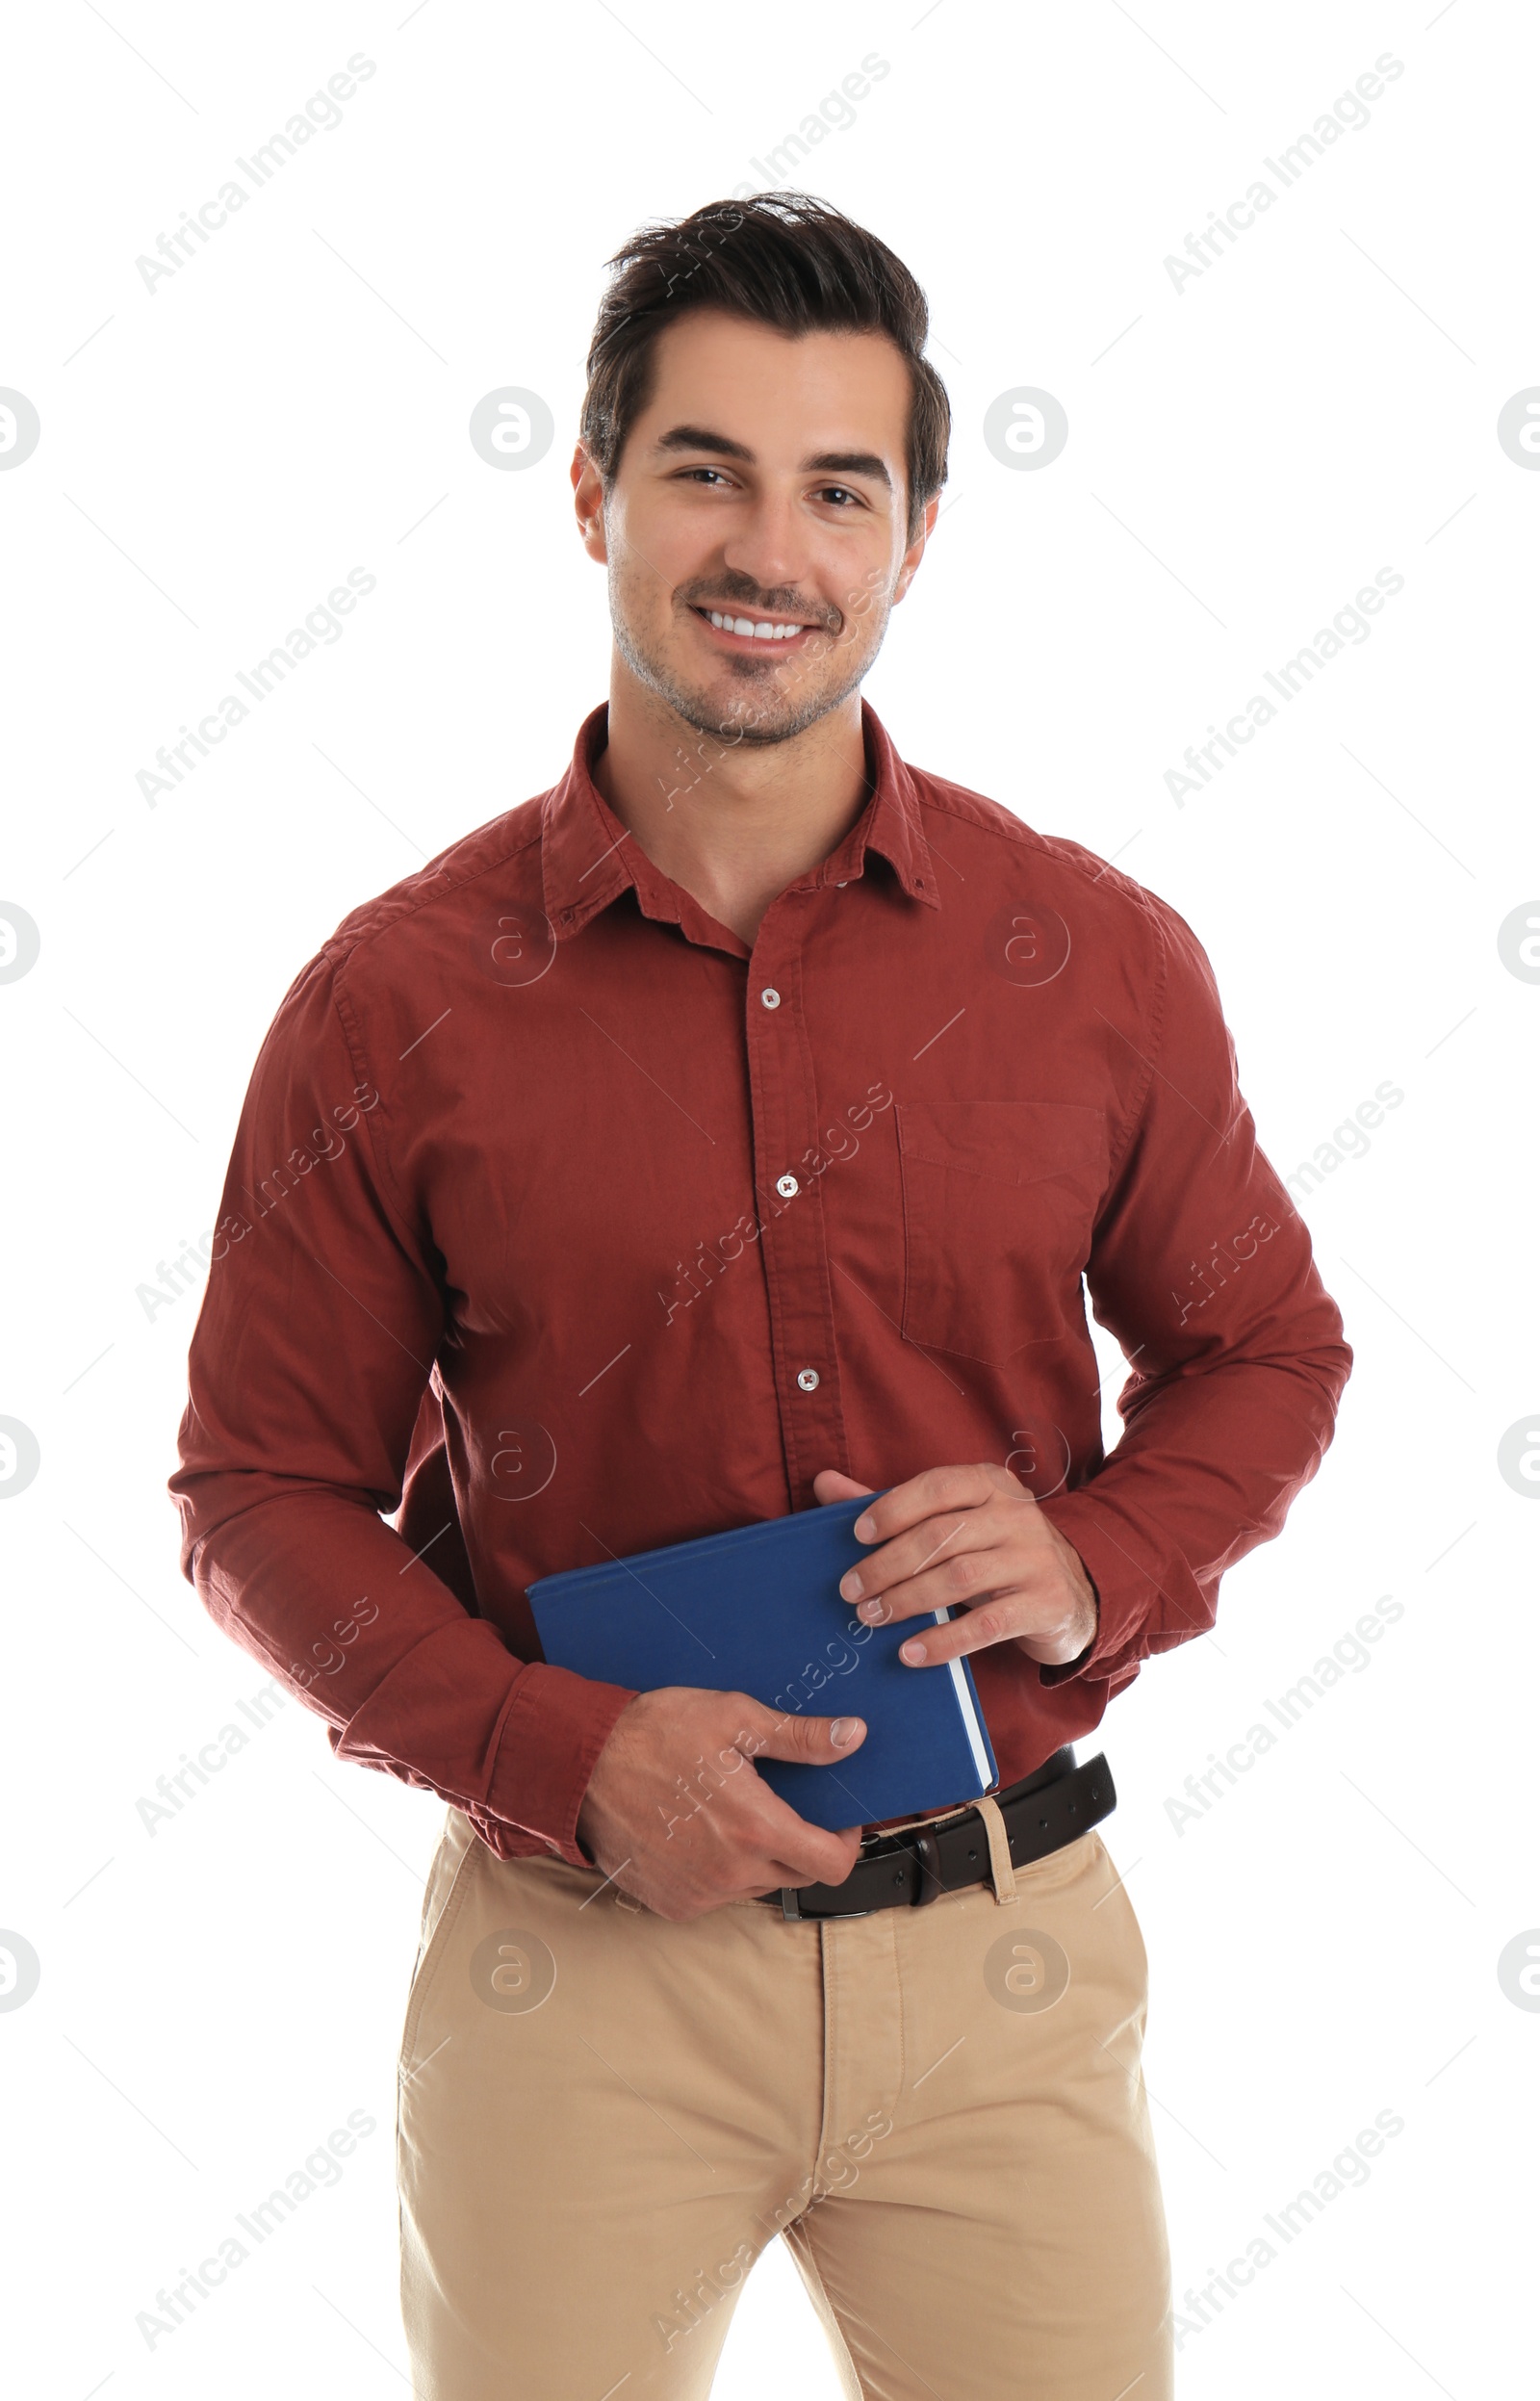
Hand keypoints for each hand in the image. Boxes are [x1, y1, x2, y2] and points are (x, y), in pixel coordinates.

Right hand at [574, 1686, 867, 1921]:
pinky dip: (721, 1869)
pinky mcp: (673, 1904)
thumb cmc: (653, 1733)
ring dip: (759, 1856)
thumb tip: (853, 1737)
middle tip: (780, 1804)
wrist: (579, 1765)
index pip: (832, 1864)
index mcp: (755, 1828)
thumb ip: (800, 1736)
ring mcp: (701, 1894)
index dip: (845, 1842)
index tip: (837, 1819)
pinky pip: (718, 1894)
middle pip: (799, 1874)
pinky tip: (700, 1831)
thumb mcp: (734, 1719)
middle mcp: (732, 1872)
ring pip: (758, 1884)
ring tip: (731, 1811)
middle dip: (802, 1842)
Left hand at [812, 1464, 1097, 1671]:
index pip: (937, 1486)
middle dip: (888, 1564)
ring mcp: (1036, 1559)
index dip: (894, 1508)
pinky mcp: (1046, 1604)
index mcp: (991, 1484)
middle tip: (851, 1590)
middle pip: (941, 1536)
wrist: (1074, 1595)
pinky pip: (987, 1626)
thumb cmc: (996, 1554)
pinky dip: (943, 1640)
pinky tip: (910, 1652)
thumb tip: (824, 1483)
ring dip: (908, 1600)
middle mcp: (1017, 1515)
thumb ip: (893, 1507)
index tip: (856, 1535)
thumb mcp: (954, 1524)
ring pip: (961, 1577)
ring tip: (871, 1617)